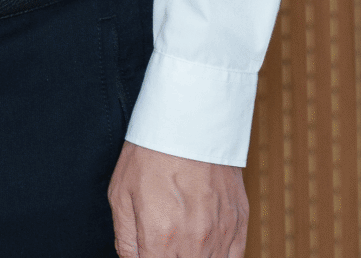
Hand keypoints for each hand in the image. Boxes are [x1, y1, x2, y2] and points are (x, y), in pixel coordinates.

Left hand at [108, 144, 248, 257]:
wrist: (189, 117)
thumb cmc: (151, 152)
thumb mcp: (121, 194)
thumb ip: (126, 241)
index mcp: (161, 238)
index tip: (150, 250)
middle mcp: (194, 242)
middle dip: (171, 257)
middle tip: (164, 242)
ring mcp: (221, 233)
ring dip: (195, 257)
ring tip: (182, 243)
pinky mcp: (239, 221)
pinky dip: (219, 257)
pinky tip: (206, 247)